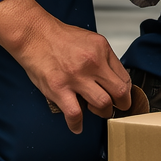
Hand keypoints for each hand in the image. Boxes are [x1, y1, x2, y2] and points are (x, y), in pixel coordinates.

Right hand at [0, 0, 131, 133]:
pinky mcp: (59, 88)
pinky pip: (74, 114)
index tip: (122, 97)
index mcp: (102, 50)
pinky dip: (77, 124)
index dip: (126, 92)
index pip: (124, 77)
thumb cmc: (59, 38)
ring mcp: (76, 77)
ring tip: (96, 112)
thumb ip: (103, 58)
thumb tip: (112, 78)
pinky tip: (77, 126)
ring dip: (102, 113)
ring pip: (102, 104)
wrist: (34, 34)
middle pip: (120, 92)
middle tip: (116, 108)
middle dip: (121, 105)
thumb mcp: (90, 40)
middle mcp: (92, 63)